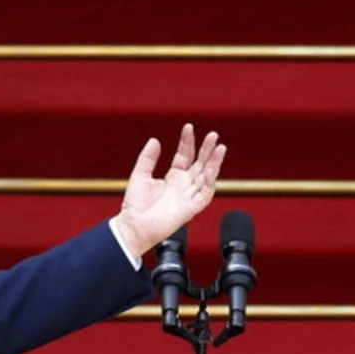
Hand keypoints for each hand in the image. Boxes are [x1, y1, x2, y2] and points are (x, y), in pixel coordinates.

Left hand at [109, 124, 225, 254]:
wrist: (134, 226)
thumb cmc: (136, 205)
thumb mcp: (140, 174)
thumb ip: (148, 158)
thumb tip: (154, 140)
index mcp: (173, 178)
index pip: (185, 156)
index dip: (187, 142)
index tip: (188, 127)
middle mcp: (183, 186)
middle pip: (200, 164)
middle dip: (207, 149)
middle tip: (213, 135)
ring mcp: (188, 196)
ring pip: (206, 176)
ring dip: (214, 162)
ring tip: (220, 147)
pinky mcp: (191, 208)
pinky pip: (205, 193)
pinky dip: (210, 181)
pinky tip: (212, 169)